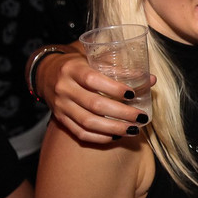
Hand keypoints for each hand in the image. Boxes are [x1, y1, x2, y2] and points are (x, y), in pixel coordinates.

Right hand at [39, 52, 153, 143]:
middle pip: (94, 105)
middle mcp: (64, 88)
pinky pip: (80, 133)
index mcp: (73, 69)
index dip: (114, 88)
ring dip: (114, 128)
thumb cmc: (79, 65)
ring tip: (134, 130)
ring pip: (88, 122)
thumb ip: (120, 68)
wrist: (47, 73)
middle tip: (141, 117)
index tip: (132, 94)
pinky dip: (100, 137)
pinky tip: (116, 136)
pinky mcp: (60, 119)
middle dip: (122, 113)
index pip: (93, 80)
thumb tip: (151, 79)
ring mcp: (61, 106)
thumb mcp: (93, 60)